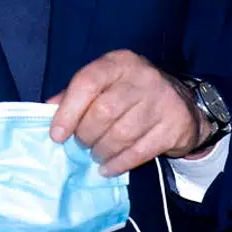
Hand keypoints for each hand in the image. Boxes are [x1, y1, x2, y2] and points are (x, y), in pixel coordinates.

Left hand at [46, 49, 208, 176]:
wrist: (184, 104)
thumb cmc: (131, 93)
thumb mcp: (105, 84)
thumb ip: (76, 94)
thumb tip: (47, 110)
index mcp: (118, 63)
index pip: (87, 83)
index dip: (68, 111)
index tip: (57, 135)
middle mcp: (142, 77)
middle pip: (103, 112)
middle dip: (86, 135)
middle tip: (81, 145)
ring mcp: (162, 101)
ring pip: (122, 134)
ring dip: (102, 151)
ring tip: (95, 155)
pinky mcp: (175, 126)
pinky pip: (140, 151)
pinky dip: (120, 163)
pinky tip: (108, 168)